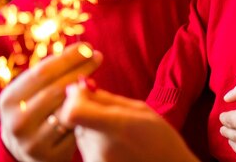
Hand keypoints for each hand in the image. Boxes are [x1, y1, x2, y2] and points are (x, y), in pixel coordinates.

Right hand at [0, 42, 101, 161]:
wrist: (28, 147)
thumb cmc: (38, 109)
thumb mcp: (35, 91)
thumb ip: (53, 73)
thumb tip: (86, 50)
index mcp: (10, 99)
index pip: (42, 72)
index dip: (68, 58)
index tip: (87, 47)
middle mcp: (16, 121)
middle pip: (56, 89)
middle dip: (80, 70)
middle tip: (98, 56)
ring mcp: (31, 140)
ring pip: (66, 110)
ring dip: (85, 92)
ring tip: (96, 78)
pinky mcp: (47, 154)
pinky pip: (74, 130)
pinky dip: (84, 116)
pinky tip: (93, 104)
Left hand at [59, 82, 199, 161]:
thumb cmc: (161, 140)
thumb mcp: (141, 110)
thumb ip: (106, 99)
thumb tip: (78, 87)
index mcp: (118, 127)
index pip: (73, 112)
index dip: (74, 99)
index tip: (85, 91)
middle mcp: (101, 148)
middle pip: (76, 120)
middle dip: (87, 110)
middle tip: (114, 113)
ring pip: (80, 133)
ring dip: (93, 127)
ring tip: (121, 132)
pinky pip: (86, 148)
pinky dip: (97, 141)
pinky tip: (119, 146)